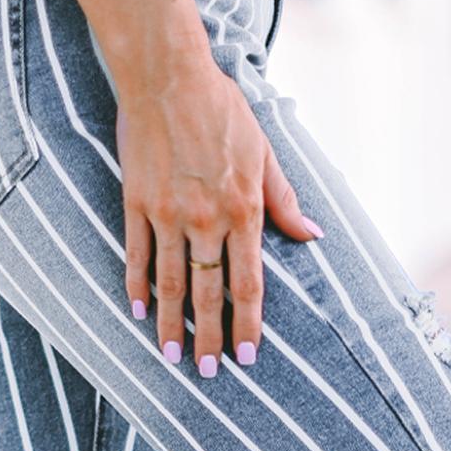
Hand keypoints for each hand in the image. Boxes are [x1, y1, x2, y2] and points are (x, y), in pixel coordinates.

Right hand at [117, 52, 321, 374]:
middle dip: (210, 338)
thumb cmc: (222, 110)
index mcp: (244, 211)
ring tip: (173, 356)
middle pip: (210, 293)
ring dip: (172, 324)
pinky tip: (138, 311)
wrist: (169, 76)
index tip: (247, 356)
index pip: (248, 283)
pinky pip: (137, 254)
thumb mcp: (265, 153)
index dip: (247, 325)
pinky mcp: (137, 203)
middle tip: (208, 374)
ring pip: (172, 282)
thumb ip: (285, 200)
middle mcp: (206, 220)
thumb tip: (313, 235)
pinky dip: (137, 285)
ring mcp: (168, 214)